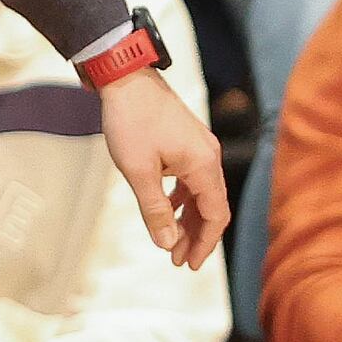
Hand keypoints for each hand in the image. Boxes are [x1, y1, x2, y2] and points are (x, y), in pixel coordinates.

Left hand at [101, 68, 227, 269]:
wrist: (126, 77)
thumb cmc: (130, 121)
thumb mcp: (139, 172)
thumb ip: (155, 209)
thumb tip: (167, 243)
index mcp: (203, 165)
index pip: (215, 215)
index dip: (205, 243)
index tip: (189, 264)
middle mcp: (209, 156)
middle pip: (212, 206)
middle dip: (196, 236)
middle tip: (178, 260)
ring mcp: (200, 147)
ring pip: (202, 193)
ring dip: (189, 219)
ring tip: (171, 241)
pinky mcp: (188, 142)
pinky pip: (192, 179)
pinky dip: (183, 199)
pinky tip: (168, 210)